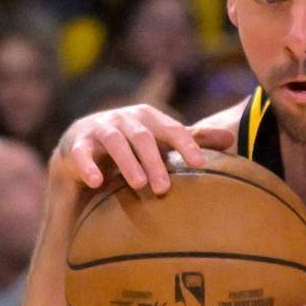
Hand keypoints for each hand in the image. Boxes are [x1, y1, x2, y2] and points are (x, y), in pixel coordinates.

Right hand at [51, 101, 234, 196]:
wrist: (83, 144)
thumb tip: (231, 139)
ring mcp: (98, 129)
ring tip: (139, 185)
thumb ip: (192, 140)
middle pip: (142, 137)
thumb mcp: (161, 141)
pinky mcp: (74, 145)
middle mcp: (123, 118)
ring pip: (114, 142)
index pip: (171, 129)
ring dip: (127, 162)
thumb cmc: (132, 146)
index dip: (186, 144)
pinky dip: (88, 166)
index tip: (200, 165)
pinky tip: (96, 181)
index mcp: (148, 117)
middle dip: (155, 160)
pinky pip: (80, 154)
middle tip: (165, 188)